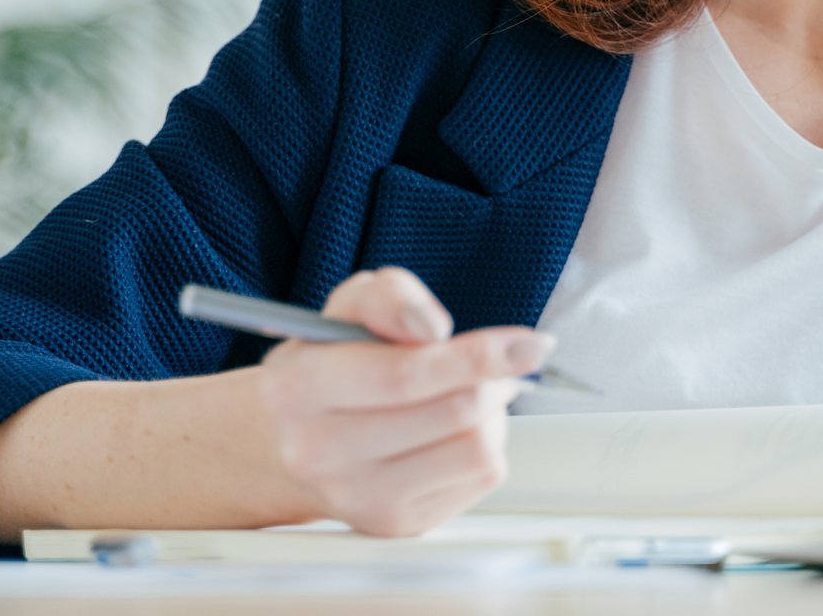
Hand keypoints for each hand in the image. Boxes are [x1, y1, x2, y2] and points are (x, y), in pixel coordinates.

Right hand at [255, 265, 552, 537]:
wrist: (292, 440)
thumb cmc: (330, 364)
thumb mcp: (348, 308)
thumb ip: (390, 298)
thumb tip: (432, 330)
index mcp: (298, 387)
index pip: (405, 374)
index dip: (477, 356)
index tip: (529, 344)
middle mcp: (318, 451)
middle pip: (452, 412)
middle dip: (492, 377)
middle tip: (495, 361)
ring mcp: (357, 496)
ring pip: (475, 449)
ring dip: (492, 412)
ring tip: (466, 393)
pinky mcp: (394, 523)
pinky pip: (479, 478)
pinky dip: (484, 443)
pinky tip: (455, 429)